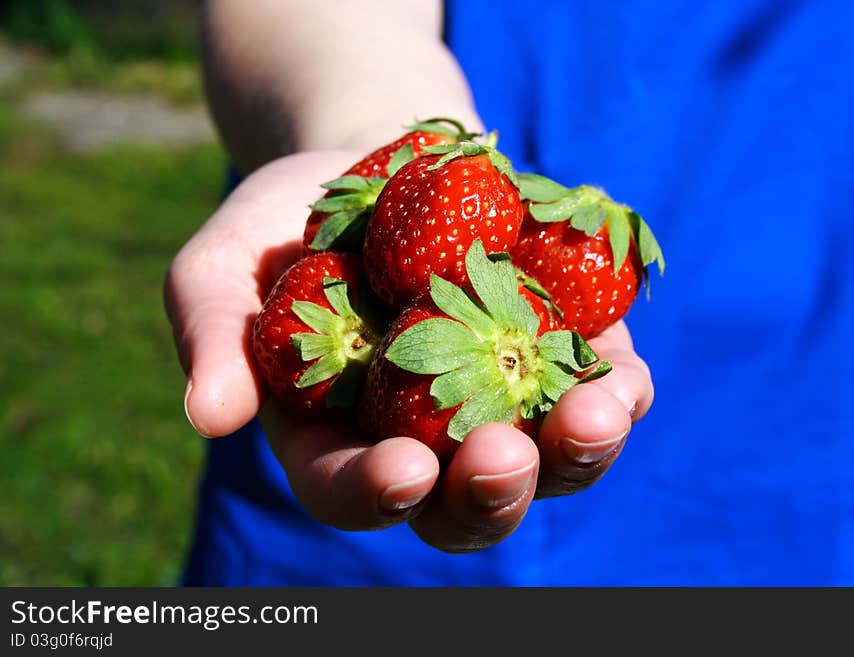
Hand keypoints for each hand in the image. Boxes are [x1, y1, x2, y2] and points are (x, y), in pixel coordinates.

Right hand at [164, 152, 653, 552]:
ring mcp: (499, 399)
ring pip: (547, 462)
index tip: (401, 468)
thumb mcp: (223, 268)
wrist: (374, 163)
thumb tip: (207, 418)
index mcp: (339, 437)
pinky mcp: (557, 351)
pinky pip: (598, 391)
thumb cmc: (285, 225)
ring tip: (594, 419)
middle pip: (462, 501)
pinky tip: (624, 382)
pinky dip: (618, 394)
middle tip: (502, 458)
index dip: (375, 493)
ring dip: (575, 454)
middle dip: (488, 492)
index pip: (352, 491)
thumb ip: (213, 338)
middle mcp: (425, 436)